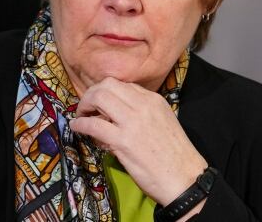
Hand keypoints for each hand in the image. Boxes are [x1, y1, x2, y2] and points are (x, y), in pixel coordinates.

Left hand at [69, 77, 207, 206]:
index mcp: (154, 100)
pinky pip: (93, 125)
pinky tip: (77, 128)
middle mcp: (143, 105)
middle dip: (91, 94)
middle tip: (86, 107)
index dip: (105, 91)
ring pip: (98, 98)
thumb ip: (143, 113)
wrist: (184, 178)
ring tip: (81, 116)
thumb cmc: (175, 155)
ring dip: (84, 105)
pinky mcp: (123, 141)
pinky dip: (81, 124)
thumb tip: (116, 114)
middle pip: (107, 85)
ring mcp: (132, 121)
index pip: (123, 84)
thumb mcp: (163, 122)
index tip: (99, 102)